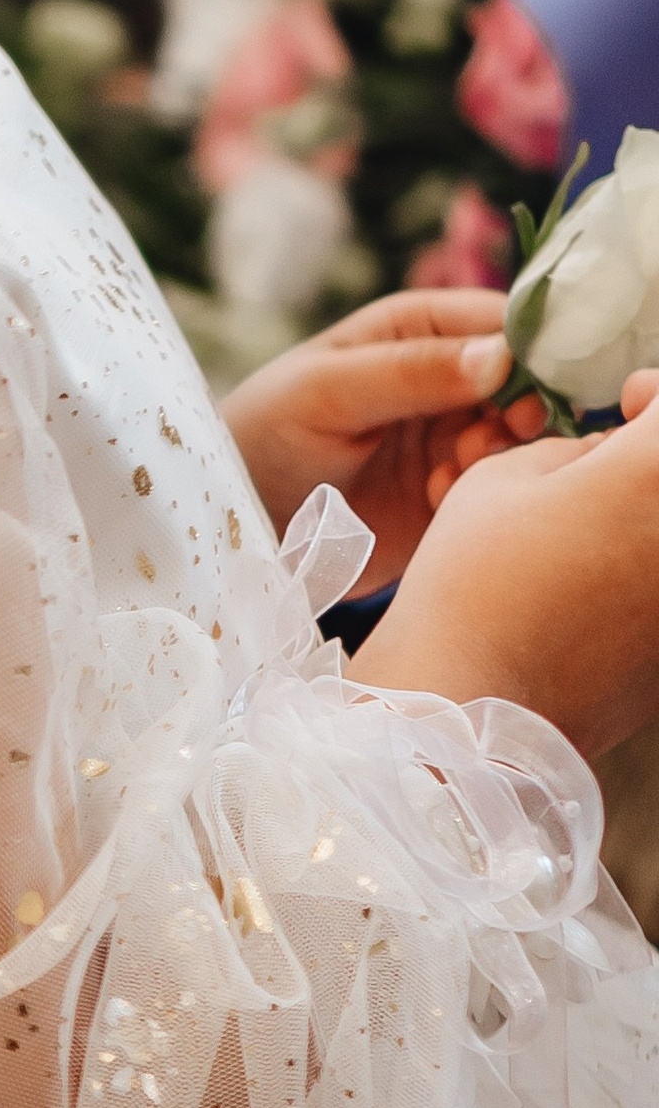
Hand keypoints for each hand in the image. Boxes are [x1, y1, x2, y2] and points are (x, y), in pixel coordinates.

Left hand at [222, 287, 544, 591]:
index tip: (523, 387)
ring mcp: (452, 439)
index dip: (527, 350)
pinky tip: (436, 499)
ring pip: (520, 439)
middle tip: (485, 438)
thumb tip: (501, 355)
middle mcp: (446, 380)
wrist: (239, 518)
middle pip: (526, 384)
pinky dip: (480, 495)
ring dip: (500, 455)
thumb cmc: (265, 432)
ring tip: (451, 472)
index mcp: (418, 330)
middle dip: (518, 410)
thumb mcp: (327, 391)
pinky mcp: (452, 495)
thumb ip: (409, 371)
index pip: (501, 322)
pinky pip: (499, 490)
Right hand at [351, 369, 658, 759]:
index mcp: (656, 475)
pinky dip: (639, 583)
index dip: (653, 398)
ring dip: (642, 525)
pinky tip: (592, 593)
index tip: (628, 405)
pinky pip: (658, 597)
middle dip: (649, 463)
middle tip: (615, 462)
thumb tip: (608, 453)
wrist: (467, 709)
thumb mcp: (504, 478)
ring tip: (595, 533)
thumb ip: (574, 451)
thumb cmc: (473, 581)